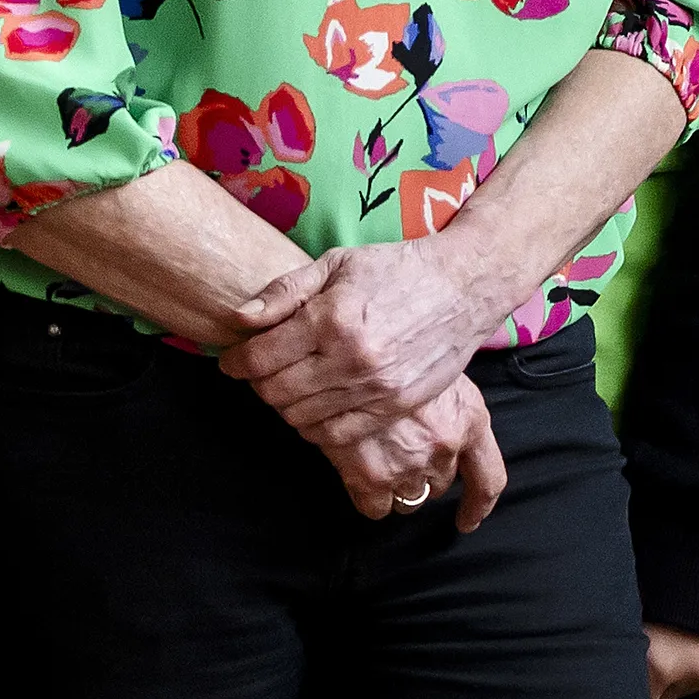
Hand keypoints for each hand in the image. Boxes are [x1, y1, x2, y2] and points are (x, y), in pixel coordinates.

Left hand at [223, 239, 516, 438]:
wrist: (465, 286)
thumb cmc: (398, 269)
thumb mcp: (337, 263)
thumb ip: (284, 291)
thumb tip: (239, 319)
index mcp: (331, 318)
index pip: (259, 359)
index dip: (236, 362)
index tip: (233, 359)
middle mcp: (351, 358)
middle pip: (274, 392)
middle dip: (259, 382)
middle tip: (264, 369)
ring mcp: (375, 387)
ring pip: (300, 417)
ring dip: (285, 404)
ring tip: (291, 383)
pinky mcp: (394, 406)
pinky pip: (336, 435)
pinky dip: (315, 427)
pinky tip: (317, 405)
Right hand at [320, 373, 508, 532]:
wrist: (353, 355)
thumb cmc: (398, 353)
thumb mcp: (440, 368)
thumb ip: (449, 407)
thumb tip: (445, 423)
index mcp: (469, 419)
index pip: (489, 479)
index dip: (478, 505)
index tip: (468, 521)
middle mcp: (445, 447)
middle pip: (440, 485)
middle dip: (425, 475)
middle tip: (403, 452)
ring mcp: (410, 465)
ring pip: (410, 499)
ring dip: (399, 487)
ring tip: (381, 458)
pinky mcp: (373, 478)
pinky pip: (377, 507)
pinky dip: (370, 497)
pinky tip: (360, 473)